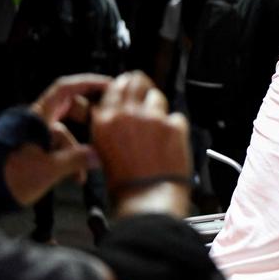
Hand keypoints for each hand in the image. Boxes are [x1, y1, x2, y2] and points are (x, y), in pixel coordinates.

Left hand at [4, 74, 111, 205]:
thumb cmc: (9, 178)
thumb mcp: (49, 169)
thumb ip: (77, 159)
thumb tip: (98, 156)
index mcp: (37, 118)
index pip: (65, 89)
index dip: (88, 82)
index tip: (109, 85)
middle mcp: (34, 122)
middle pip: (69, 108)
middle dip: (88, 119)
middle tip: (105, 127)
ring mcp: (32, 135)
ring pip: (64, 131)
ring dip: (78, 147)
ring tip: (85, 169)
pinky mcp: (31, 149)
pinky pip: (56, 146)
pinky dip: (68, 157)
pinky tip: (76, 176)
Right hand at [91, 72, 190, 217]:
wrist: (148, 198)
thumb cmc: (125, 184)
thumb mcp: (102, 151)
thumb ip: (107, 126)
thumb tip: (113, 112)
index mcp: (105, 121)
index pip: (114, 87)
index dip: (123, 84)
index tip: (127, 84)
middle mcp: (127, 114)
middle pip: (136, 82)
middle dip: (141, 83)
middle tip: (145, 89)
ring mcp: (153, 118)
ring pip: (157, 97)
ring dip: (158, 106)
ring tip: (158, 125)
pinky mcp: (174, 125)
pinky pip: (176, 117)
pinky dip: (175, 126)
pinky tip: (170, 141)